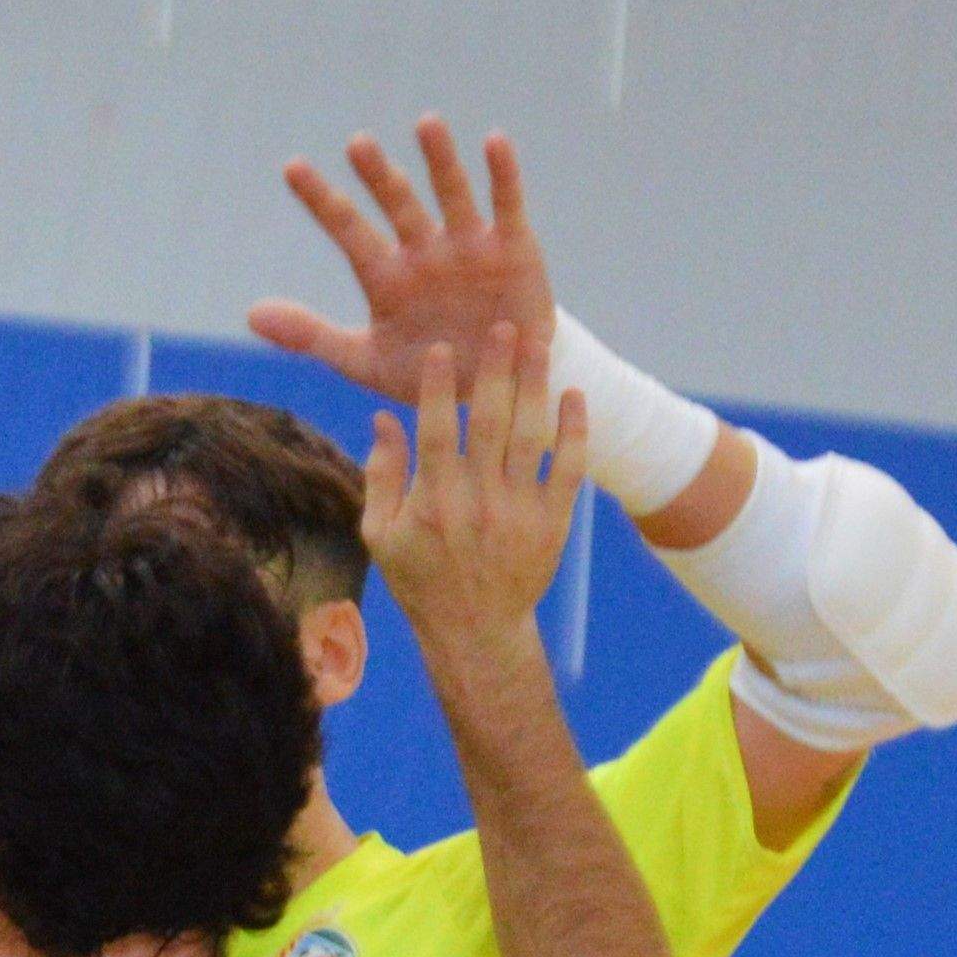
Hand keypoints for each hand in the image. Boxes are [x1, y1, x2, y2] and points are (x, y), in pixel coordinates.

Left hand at [247, 118, 552, 405]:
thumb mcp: (364, 363)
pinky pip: (505, 205)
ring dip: (439, 160)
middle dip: (378, 176)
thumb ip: (311, 336)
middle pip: (396, 204)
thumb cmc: (426, 373)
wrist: (496, 391)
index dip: (321, 200)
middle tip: (357, 144)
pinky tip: (494, 141)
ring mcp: (466, 246)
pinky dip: (502, 175)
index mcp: (385, 276)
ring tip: (426, 123)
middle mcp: (423, 251)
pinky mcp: (512, 249)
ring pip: (449, 194)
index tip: (292, 167)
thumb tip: (250, 314)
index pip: (347, 230)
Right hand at [357, 323, 587, 659]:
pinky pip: (568, 468)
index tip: (443, 348)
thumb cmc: (420, 578)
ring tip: (539, 344)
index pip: (435, 431)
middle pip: (489, 424)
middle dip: (496, 371)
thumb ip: (382, 475)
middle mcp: (477, 504)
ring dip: (535, 386)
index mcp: (432, 503)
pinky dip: (574, 431)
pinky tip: (572, 394)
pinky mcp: (552, 523)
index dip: (438, 387)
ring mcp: (518, 513)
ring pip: (531, 437)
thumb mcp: (381, 535)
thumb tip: (383, 418)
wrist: (475, 629)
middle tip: (504, 327)